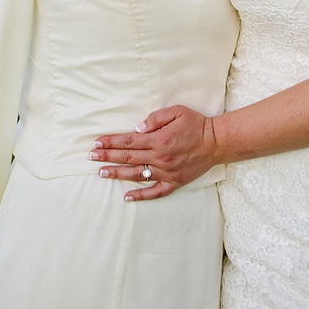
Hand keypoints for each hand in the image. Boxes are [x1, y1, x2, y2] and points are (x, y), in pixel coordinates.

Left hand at [92, 105, 217, 200]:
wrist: (217, 142)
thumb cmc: (196, 124)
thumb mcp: (177, 112)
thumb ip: (155, 119)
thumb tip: (137, 129)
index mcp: (158, 140)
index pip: (128, 141)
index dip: (111, 142)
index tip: (97, 143)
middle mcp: (160, 157)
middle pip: (128, 157)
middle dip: (108, 156)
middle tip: (91, 157)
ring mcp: (166, 172)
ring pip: (137, 174)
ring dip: (117, 173)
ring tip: (101, 172)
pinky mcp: (174, 182)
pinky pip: (155, 192)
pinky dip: (140, 195)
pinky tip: (127, 197)